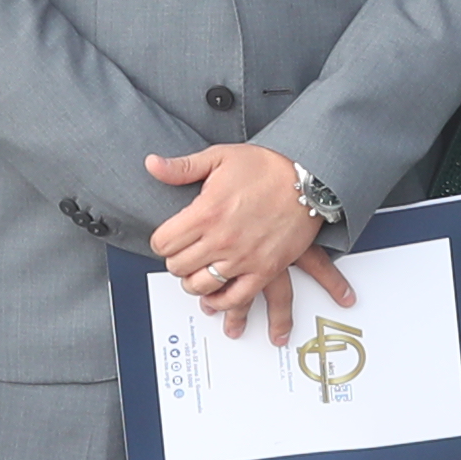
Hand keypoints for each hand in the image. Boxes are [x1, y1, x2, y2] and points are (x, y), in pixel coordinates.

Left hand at [144, 143, 345, 340]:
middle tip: (182, 254)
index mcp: (206, 211)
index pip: (163, 243)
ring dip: (193, 281)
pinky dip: (221, 302)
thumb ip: (182, 167)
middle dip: (176, 261)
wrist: (308, 179)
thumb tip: (152, 165)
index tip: (166, 239)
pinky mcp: (265, 270)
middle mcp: (222, 239)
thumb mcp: (219, 157)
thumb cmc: (267, 166)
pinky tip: (215, 297)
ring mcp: (243, 258)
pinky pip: (235, 298)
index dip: (161, 241)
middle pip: (178, 266)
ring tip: (197, 272)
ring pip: (201, 286)